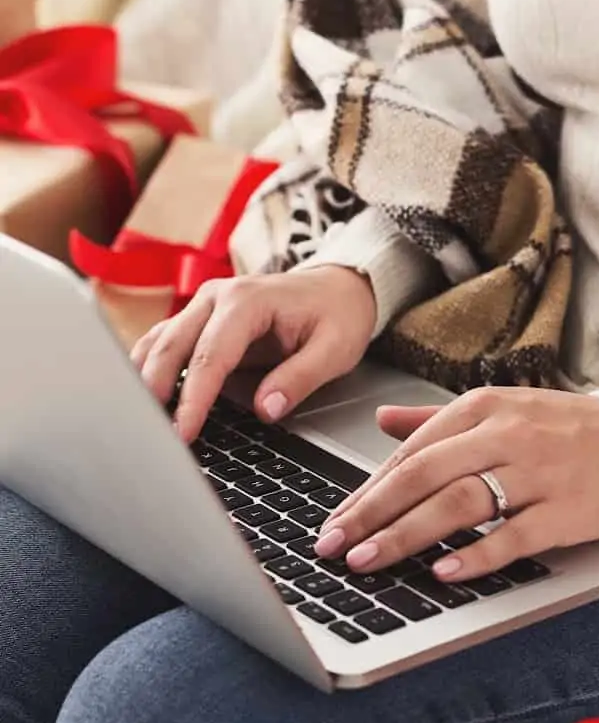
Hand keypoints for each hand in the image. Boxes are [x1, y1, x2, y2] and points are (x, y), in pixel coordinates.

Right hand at [131, 265, 376, 441]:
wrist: (338, 287)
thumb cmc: (338, 314)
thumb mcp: (335, 349)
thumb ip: (300, 378)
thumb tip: (266, 409)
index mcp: (248, 301)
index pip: (209, 357)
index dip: (193, 400)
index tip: (182, 434)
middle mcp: (216, 297)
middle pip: (170, 346)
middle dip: (152, 392)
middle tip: (147, 435)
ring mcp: (203, 306)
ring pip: (158, 343)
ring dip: (142, 380)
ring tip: (136, 421)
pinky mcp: (199, 320)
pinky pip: (164, 343)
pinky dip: (149, 370)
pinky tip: (142, 399)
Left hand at [314, 387, 598, 580]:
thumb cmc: (571, 430)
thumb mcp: (504, 408)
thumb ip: (438, 418)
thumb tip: (382, 420)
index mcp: (485, 408)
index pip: (412, 451)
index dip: (366, 489)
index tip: (334, 520)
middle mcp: (508, 436)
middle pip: (425, 476)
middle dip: (372, 514)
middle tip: (334, 545)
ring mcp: (538, 474)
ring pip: (459, 503)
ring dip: (406, 535)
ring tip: (369, 560)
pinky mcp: (566, 511)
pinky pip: (513, 535)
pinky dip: (476, 554)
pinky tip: (442, 571)